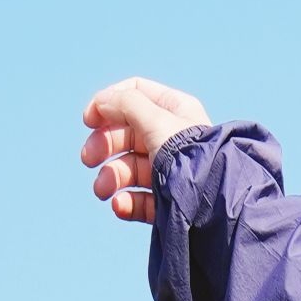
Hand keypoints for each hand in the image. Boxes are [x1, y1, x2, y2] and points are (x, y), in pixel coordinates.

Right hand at [80, 78, 211, 225]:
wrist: (212, 204)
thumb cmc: (189, 156)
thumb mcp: (155, 120)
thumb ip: (125, 104)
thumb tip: (101, 101)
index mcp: (175, 111)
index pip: (135, 95)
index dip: (108, 104)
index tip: (89, 120)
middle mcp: (172, 138)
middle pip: (126, 134)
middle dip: (105, 146)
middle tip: (88, 160)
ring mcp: (171, 171)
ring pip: (130, 169)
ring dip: (111, 178)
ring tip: (102, 191)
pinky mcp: (169, 202)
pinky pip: (141, 200)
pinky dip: (126, 202)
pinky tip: (119, 206)